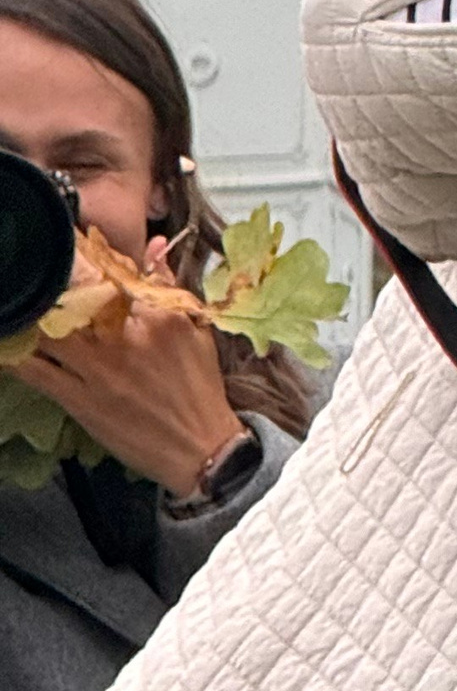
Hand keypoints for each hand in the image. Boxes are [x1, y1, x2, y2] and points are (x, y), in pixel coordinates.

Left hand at [14, 241, 247, 494]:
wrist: (202, 448)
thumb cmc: (199, 389)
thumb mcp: (196, 330)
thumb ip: (170, 286)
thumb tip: (155, 245)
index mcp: (157, 315)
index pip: (108, 272)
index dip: (77, 254)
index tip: (59, 243)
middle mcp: (124, 337)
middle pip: (69, 297)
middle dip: (44, 283)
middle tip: (22, 269)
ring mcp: (99, 369)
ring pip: (46, 331)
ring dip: (24, 316)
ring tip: (12, 303)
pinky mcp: (80, 399)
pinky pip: (34, 371)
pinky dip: (12, 356)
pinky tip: (4, 345)